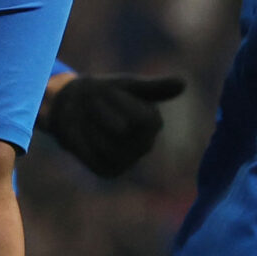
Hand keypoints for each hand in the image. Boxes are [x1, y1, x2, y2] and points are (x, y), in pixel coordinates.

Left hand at [39, 74, 184, 177]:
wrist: (73, 106)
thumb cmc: (104, 92)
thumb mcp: (127, 85)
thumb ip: (154, 87)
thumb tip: (183, 83)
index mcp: (153, 123)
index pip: (141, 118)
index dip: (119, 101)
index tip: (110, 91)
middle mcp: (145, 145)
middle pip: (120, 130)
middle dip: (102, 111)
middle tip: (96, 103)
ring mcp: (127, 161)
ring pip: (106, 145)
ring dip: (91, 126)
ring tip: (90, 119)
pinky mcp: (108, 172)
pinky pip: (93, 157)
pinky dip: (83, 143)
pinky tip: (84, 135)